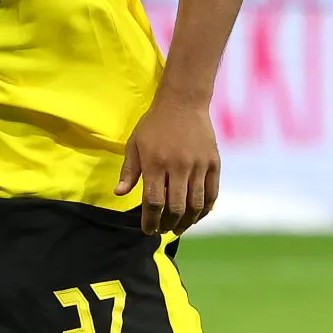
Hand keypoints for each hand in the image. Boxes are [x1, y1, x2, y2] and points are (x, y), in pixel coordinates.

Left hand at [116, 94, 219, 234]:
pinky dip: (205, 210)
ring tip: (178, 228)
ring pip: (195, 205)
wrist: (183, 102)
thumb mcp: (135, 144)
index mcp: (155, 164)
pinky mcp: (213, 163)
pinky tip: (196, 216)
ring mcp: (198, 165)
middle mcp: (178, 167)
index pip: (153, 202)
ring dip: (186, 222)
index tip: (148, 230)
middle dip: (167, 224)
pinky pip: (212, 194)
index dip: (150, 221)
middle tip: (163, 230)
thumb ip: (129, 171)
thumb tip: (119, 194)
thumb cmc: (154, 124)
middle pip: (175, 208)